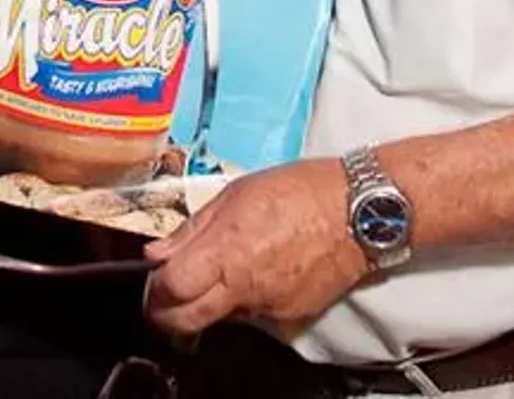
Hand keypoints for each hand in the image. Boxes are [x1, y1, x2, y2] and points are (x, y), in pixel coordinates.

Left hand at [143, 158, 368, 335]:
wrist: (360, 212)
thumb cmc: (301, 190)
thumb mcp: (238, 192)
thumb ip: (194, 227)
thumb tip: (158, 252)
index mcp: (228, 248)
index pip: (171, 288)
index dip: (154, 289)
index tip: (153, 279)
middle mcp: (244, 285)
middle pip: (186, 322)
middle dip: (167, 314)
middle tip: (166, 296)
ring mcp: (268, 306)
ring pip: (220, 318)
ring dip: (210, 301)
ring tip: (226, 266)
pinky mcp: (290, 317)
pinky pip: (254, 315)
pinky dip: (245, 298)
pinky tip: (259, 269)